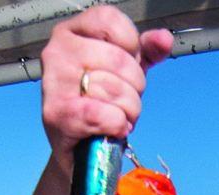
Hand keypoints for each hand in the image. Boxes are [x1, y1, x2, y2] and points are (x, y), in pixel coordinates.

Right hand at [39, 6, 173, 168]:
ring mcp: (54, 83)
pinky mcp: (56, 115)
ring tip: (119, 116)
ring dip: (129, 111)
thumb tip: (164, 39)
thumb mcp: (125, 72)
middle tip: (125, 100)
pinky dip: (117, 125)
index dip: (131, 46)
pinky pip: (102, 114)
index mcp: (72, 33)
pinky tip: (112, 128)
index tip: (127, 66)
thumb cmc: (99, 105)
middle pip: (118, 60)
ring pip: (114, 89)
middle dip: (135, 88)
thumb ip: (146, 51)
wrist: (79, 149)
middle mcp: (58, 52)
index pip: (110, 20)